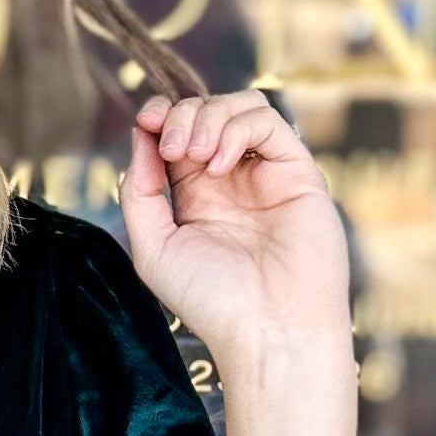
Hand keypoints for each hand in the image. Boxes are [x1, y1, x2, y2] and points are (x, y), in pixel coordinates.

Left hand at [121, 88, 350, 387]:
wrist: (267, 329)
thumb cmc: (211, 300)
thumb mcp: (153, 247)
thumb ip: (139, 191)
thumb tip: (139, 136)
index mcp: (195, 194)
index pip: (175, 131)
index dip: (159, 116)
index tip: (145, 122)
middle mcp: (231, 179)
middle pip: (204, 110)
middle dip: (180, 116)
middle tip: (172, 150)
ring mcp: (265, 173)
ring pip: (240, 106)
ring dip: (208, 117)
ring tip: (195, 155)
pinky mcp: (297, 171)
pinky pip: (267, 121)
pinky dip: (237, 129)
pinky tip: (220, 164)